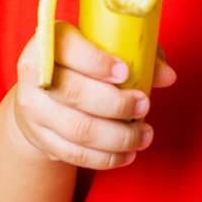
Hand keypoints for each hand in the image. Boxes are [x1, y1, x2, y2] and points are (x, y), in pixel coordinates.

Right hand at [9, 22, 176, 170]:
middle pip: (75, 94)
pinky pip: (75, 154)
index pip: (68, 49)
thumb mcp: (103, 48)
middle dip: (116, 104)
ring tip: (144, 135)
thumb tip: (167, 76)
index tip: (126, 73)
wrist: (40, 96)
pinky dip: (106, 158)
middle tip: (145, 105)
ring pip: (79, 129)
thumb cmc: (80, 65)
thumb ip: (137, 55)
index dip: (97, 62)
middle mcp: (34, 76)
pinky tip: (128, 154)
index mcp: (48, 43)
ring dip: (118, 137)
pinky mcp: (41, 139)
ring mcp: (34, 110)